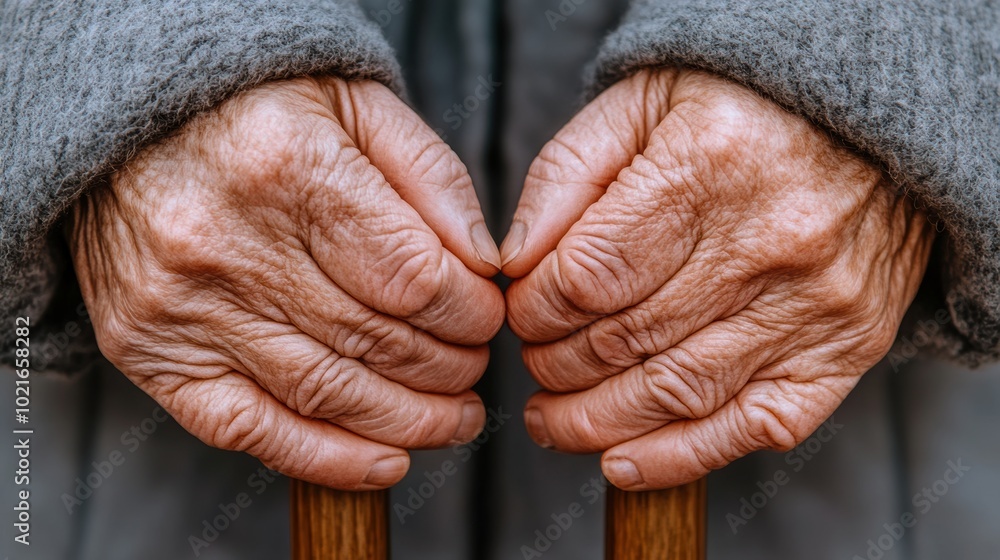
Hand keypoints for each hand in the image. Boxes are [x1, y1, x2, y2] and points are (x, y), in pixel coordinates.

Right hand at [67, 77, 504, 488]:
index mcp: (290, 165)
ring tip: (455, 419)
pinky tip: (386, 460)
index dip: (468, 314)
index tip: (486, 318)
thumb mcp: (356, 104)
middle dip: (449, 368)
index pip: (412, 277)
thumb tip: (485, 264)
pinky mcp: (151, 352)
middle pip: (376, 341)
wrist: (126, 119)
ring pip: (326, 393)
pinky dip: (325, 457)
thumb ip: (431, 177)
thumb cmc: (256, 106)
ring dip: (409, 420)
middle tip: (474, 367)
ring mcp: (182, 306)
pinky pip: (248, 428)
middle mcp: (228, 241)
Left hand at [502, 69, 932, 488]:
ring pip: (675, 393)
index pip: (588, 276)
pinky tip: (622, 462)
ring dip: (595, 421)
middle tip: (535, 360)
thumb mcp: (640, 102)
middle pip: (624, 340)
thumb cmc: (741, 105)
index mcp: (706, 164)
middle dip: (555, 364)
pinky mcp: (845, 348)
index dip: (534, 310)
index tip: (521, 311)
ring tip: (553, 419)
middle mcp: (767, 239)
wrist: (874, 119)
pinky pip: (755, 426)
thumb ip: (565, 176)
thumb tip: (512, 261)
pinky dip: (680, 456)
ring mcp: (814, 303)